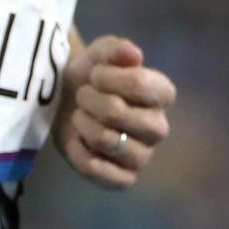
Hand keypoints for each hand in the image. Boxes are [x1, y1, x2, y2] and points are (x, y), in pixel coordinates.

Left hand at [53, 35, 174, 188]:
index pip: (140, 84)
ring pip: (105, 140)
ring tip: (80, 116)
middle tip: (83, 96)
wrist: (67, 101)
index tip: (95, 74)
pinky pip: (98, 170)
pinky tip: (78, 141)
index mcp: (162, 94)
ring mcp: (142, 156)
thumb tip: (132, 54)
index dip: (108, 77)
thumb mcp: (101, 53)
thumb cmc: (92, 76)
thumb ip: (116, 49)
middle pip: (117, 112)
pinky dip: (80, 153)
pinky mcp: (123, 179)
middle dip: (90, 100)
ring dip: (83, 124)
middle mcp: (158, 127)